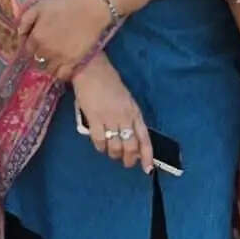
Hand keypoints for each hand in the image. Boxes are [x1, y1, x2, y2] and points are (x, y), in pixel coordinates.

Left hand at [22, 0, 120, 76]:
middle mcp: (46, 51)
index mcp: (36, 37)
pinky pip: (62, 75)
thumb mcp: (40, 6)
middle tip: (47, 48)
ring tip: (55, 58)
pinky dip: (61, 73)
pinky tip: (63, 66)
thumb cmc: (65, 4)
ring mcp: (60, 58)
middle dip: (39, 55)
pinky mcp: (74, 62)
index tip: (36, 42)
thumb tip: (19, 34)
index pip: (27, 49)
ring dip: (49, 65)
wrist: (91, 8)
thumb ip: (26, 20)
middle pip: (37, 60)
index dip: (31, 46)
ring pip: (48, 69)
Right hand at [68, 53, 158, 171]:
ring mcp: (110, 118)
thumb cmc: (109, 83)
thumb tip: (129, 138)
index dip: (147, 155)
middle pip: (131, 146)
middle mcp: (125, 117)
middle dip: (129, 159)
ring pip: (115, 146)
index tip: (147, 169)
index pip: (145, 138)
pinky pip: (99, 140)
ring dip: (113, 153)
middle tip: (125, 163)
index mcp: (135, 112)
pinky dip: (100, 147)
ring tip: (111, 152)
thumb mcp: (126, 100)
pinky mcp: (94, 118)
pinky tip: (100, 146)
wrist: (92, 70)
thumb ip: (129, 118)